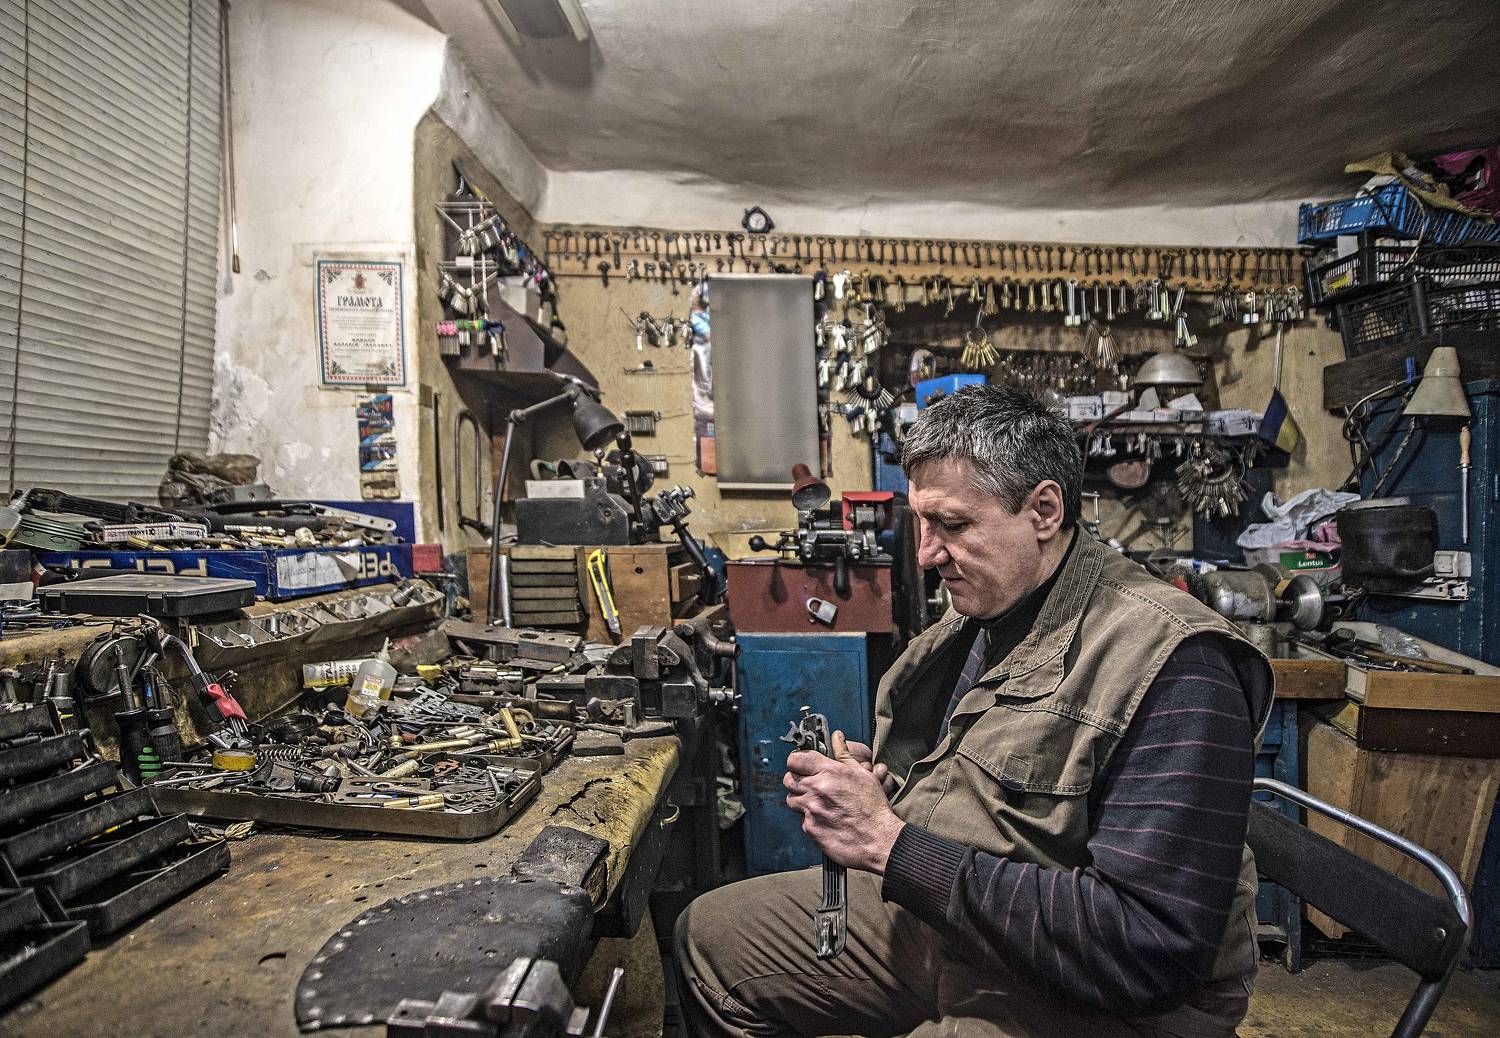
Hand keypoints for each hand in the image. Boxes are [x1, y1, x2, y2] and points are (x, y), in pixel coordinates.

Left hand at [784, 731, 904, 873]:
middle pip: (789, 779)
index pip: (795, 759)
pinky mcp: (811, 828)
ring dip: (801, 800)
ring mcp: (812, 810)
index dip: (797, 761)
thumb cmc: (873, 808)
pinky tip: (825, 819)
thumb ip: (845, 754)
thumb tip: (837, 737)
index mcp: (830, 773)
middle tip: (809, 785)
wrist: (879, 840)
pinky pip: (802, 820)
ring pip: (791, 800)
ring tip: (817, 803)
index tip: (802, 765)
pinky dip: (810, 819)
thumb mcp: (863, 775)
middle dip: (797, 780)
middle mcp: (817, 790)